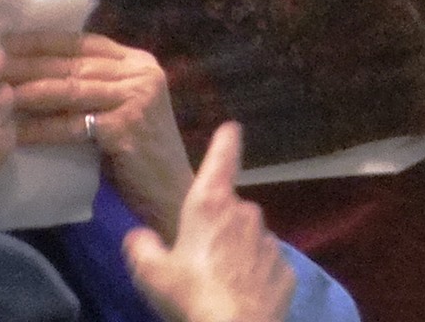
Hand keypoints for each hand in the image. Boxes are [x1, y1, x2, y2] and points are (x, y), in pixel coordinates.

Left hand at [7, 31, 193, 239]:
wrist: (169, 195)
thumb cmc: (137, 157)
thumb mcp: (117, 109)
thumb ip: (93, 88)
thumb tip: (37, 72)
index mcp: (139, 63)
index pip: (85, 41)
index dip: (44, 40)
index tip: (7, 39)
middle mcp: (142, 73)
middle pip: (74, 63)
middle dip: (29, 63)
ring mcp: (137, 98)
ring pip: (70, 89)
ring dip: (29, 90)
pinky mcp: (126, 127)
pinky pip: (72, 125)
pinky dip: (41, 128)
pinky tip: (16, 132)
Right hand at [123, 123, 295, 321]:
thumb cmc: (190, 296)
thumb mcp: (150, 274)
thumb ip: (141, 247)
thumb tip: (139, 237)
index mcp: (211, 205)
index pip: (222, 159)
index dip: (226, 141)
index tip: (232, 128)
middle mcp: (245, 213)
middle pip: (230, 209)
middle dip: (218, 227)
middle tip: (198, 259)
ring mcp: (270, 241)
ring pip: (250, 239)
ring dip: (237, 253)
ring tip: (218, 284)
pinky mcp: (285, 270)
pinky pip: (266, 267)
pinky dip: (255, 277)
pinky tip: (241, 297)